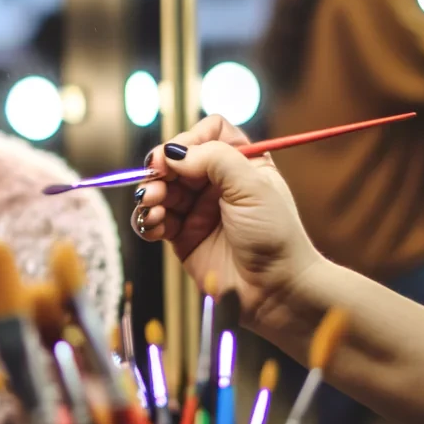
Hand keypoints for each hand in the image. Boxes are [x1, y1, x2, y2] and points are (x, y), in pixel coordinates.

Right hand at [131, 115, 322, 327]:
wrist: (275, 290)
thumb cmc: (274, 236)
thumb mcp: (252, 186)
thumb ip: (214, 159)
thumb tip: (173, 152)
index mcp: (241, 163)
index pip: (208, 133)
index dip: (189, 139)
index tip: (178, 156)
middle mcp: (216, 183)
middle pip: (176, 160)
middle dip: (160, 169)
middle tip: (153, 180)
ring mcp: (197, 210)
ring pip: (160, 189)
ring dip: (150, 194)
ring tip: (153, 205)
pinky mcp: (182, 237)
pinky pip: (154, 220)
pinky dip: (148, 221)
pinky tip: (156, 226)